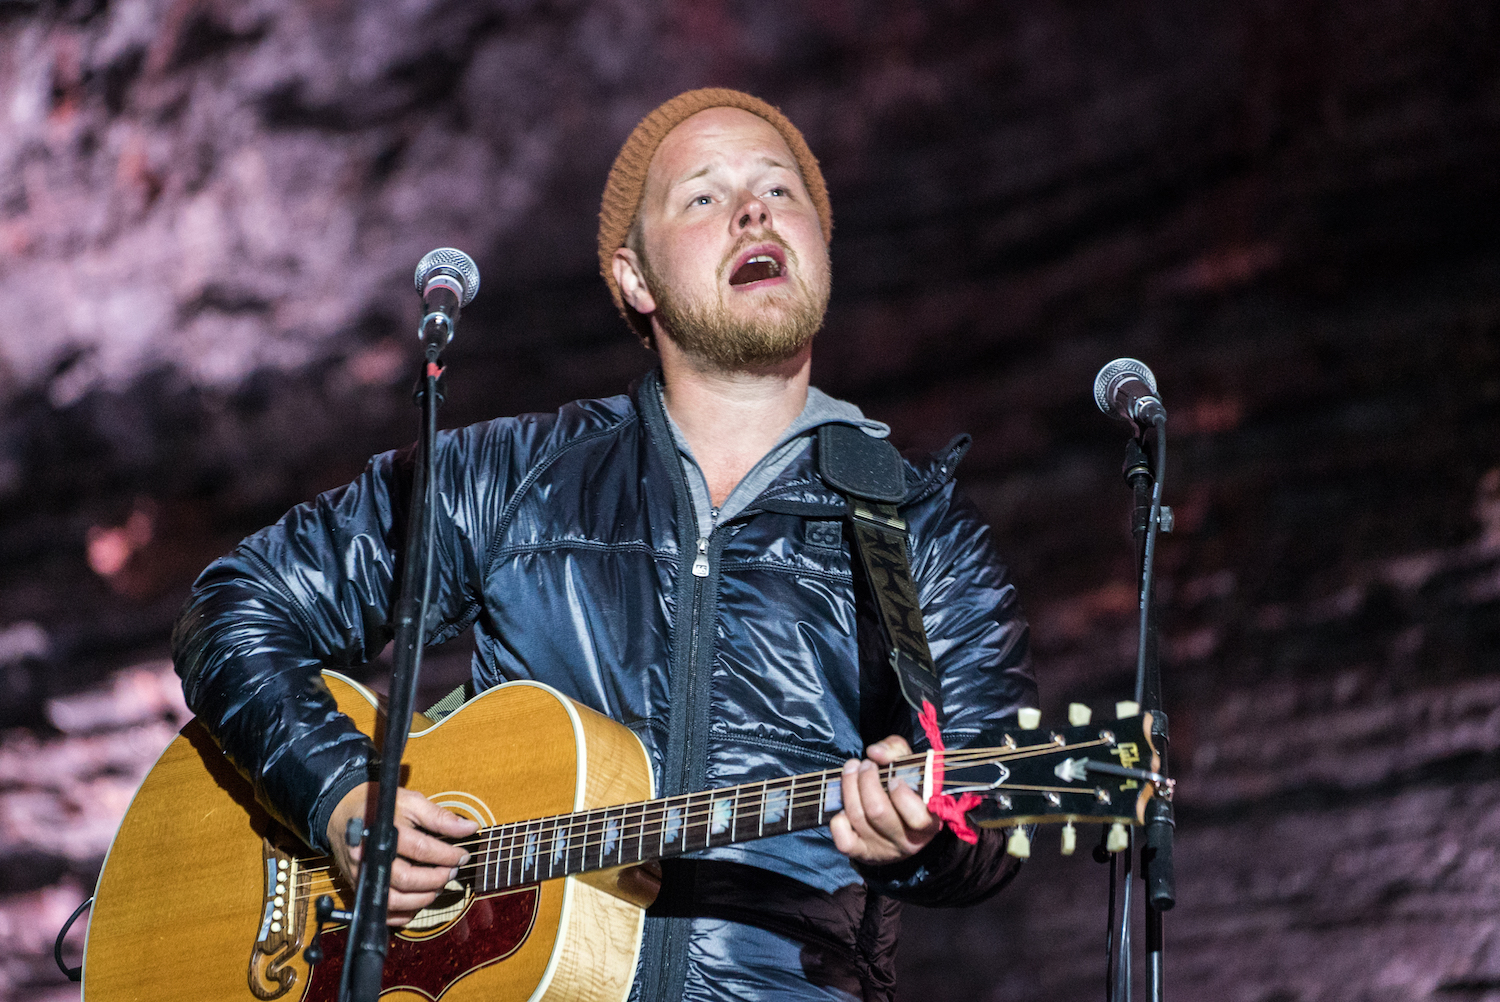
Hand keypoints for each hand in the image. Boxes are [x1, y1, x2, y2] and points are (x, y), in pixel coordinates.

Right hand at [326, 783, 478, 926]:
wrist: (342, 813)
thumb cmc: (381, 806)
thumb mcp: (411, 802)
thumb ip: (440, 817)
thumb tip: (469, 828)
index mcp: (385, 831)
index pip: (421, 849)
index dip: (447, 855)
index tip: (463, 855)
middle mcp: (370, 856)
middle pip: (406, 878)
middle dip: (436, 879)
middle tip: (452, 872)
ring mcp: (362, 875)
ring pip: (394, 900)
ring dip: (423, 898)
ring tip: (438, 885)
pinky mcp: (358, 888)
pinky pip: (382, 912)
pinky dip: (404, 913)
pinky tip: (418, 900)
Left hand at [829, 735, 941, 864]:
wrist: (901, 820)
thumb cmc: (908, 786)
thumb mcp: (910, 763)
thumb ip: (896, 751)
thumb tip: (874, 752)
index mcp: (928, 824)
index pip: (918, 818)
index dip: (902, 795)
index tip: (893, 777)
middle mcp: (908, 842)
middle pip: (877, 812)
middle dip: (866, 781)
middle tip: (865, 764)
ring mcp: (884, 850)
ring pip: (858, 819)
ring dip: (849, 788)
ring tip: (851, 769)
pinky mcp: (863, 854)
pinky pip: (844, 841)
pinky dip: (839, 820)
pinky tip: (844, 805)